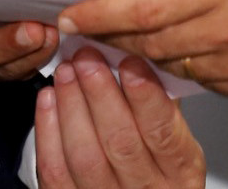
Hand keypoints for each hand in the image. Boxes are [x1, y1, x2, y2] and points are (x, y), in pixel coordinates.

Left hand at [36, 48, 206, 188]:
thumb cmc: (161, 170)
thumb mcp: (178, 140)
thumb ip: (164, 104)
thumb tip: (143, 56)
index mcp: (179, 170)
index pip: (163, 133)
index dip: (145, 96)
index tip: (129, 61)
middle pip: (120, 142)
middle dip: (100, 93)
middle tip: (87, 56)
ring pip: (85, 156)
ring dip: (72, 106)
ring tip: (66, 71)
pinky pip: (56, 171)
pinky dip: (48, 131)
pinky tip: (48, 100)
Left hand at [55, 0, 227, 99]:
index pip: (147, 7)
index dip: (102, 16)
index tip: (76, 17)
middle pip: (153, 43)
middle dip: (114, 38)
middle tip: (88, 32)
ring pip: (177, 67)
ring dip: (147, 56)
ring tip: (126, 44)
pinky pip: (210, 83)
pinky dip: (190, 69)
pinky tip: (181, 55)